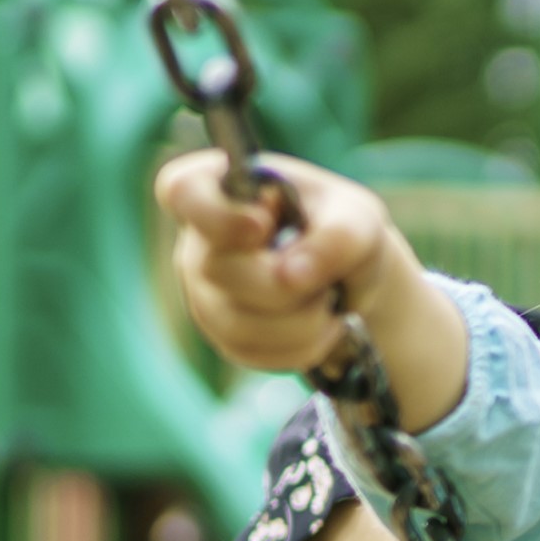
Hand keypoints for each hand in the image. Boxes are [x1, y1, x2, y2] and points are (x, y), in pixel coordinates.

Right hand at [152, 151, 465, 427]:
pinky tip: (322, 325)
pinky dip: (303, 346)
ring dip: (304, 320)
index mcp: (220, 187)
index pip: (181, 191)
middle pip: (221, 271)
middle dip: (287, 282)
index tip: (262, 226)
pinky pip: (253, 353)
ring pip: (238, 323)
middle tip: (327, 276)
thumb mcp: (358, 218)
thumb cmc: (343, 228)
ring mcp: (204, 292)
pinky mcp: (222, 336)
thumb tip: (292, 277)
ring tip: (330, 301)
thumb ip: (336, 237)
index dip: (217, 215)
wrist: (353, 276)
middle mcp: (200, 241)